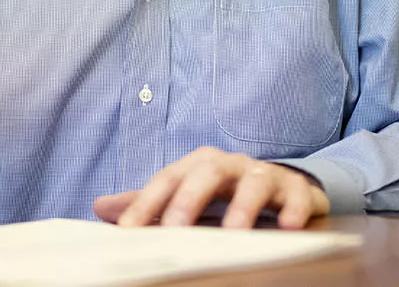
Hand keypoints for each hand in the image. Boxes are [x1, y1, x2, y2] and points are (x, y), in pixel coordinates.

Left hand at [93, 147, 328, 229]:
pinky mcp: (297, 190)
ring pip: (253, 181)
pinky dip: (294, 209)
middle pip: (206, 172)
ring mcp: (265, 174)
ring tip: (235, 232)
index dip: (147, 203)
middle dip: (189, 199)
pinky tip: (287, 228)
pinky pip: (298, 195)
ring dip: (243, 206)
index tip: (129, 230)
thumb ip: (149, 203)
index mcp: (198, 165)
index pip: (167, 180)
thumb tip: (100, 207)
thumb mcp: (187, 195)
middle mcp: (230, 165)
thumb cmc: (225, 194)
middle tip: (175, 229)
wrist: (283, 186)